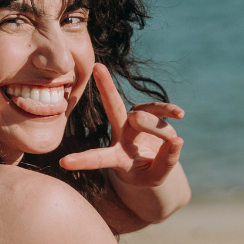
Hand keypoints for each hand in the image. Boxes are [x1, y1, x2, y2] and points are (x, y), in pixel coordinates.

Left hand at [60, 63, 184, 187]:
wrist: (150, 164)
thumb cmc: (147, 173)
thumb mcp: (156, 177)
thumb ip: (166, 162)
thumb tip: (177, 140)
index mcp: (116, 157)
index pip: (98, 158)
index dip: (83, 160)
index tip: (63, 162)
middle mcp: (120, 134)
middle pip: (113, 108)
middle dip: (106, 87)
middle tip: (96, 66)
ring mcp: (133, 120)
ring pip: (145, 115)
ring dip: (159, 129)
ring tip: (171, 140)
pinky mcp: (147, 112)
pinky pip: (159, 108)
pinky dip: (169, 111)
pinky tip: (179, 114)